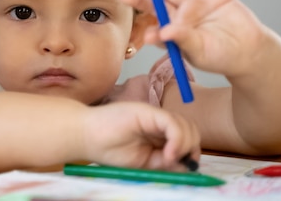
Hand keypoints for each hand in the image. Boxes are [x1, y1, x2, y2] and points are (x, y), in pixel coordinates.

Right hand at [83, 102, 199, 170]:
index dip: (192, 152)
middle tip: (180, 162)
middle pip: (191, 130)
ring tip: (169, 159)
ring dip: (184, 145)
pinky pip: (172, 124)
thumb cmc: (110, 150)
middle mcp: (159, 123)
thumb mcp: (144, 163)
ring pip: (185, 126)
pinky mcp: (148, 112)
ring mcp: (154, 116)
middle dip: (191, 148)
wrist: (87, 137)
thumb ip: (165, 162)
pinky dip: (177, 140)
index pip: (187, 138)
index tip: (189, 168)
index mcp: (159, 135)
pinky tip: (168, 153)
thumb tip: (189, 165)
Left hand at [121, 0, 269, 77]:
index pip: (155, 26)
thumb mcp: (200, 51)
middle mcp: (179, 15)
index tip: (146, 31)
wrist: (250, 52)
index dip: (149, 26)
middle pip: (156, 3)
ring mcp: (195, 3)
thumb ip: (183, 40)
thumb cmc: (221, 56)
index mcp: (172, 32)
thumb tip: (163, 33)